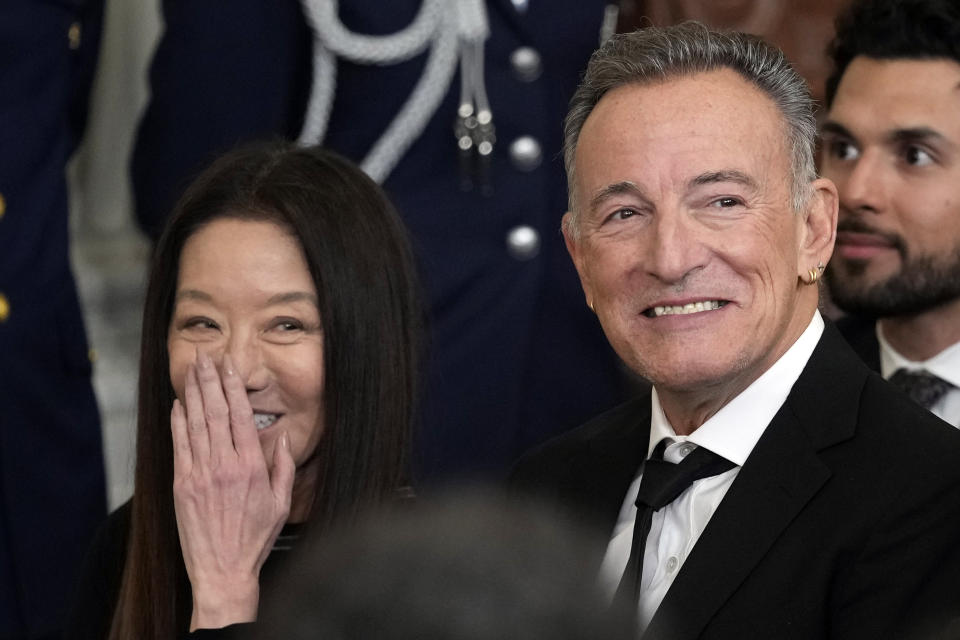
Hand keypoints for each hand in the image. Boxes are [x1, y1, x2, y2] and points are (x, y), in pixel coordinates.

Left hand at [171, 349, 294, 629]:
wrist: (223, 570)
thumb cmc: (255, 539)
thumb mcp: (281, 503)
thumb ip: (283, 468)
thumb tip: (281, 439)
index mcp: (251, 467)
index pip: (240, 416)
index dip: (233, 387)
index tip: (230, 366)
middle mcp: (224, 465)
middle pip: (215, 412)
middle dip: (210, 380)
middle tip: (206, 356)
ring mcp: (200, 474)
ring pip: (195, 424)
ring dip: (193, 393)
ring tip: (192, 370)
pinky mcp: (183, 485)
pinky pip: (179, 445)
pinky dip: (178, 422)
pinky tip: (179, 404)